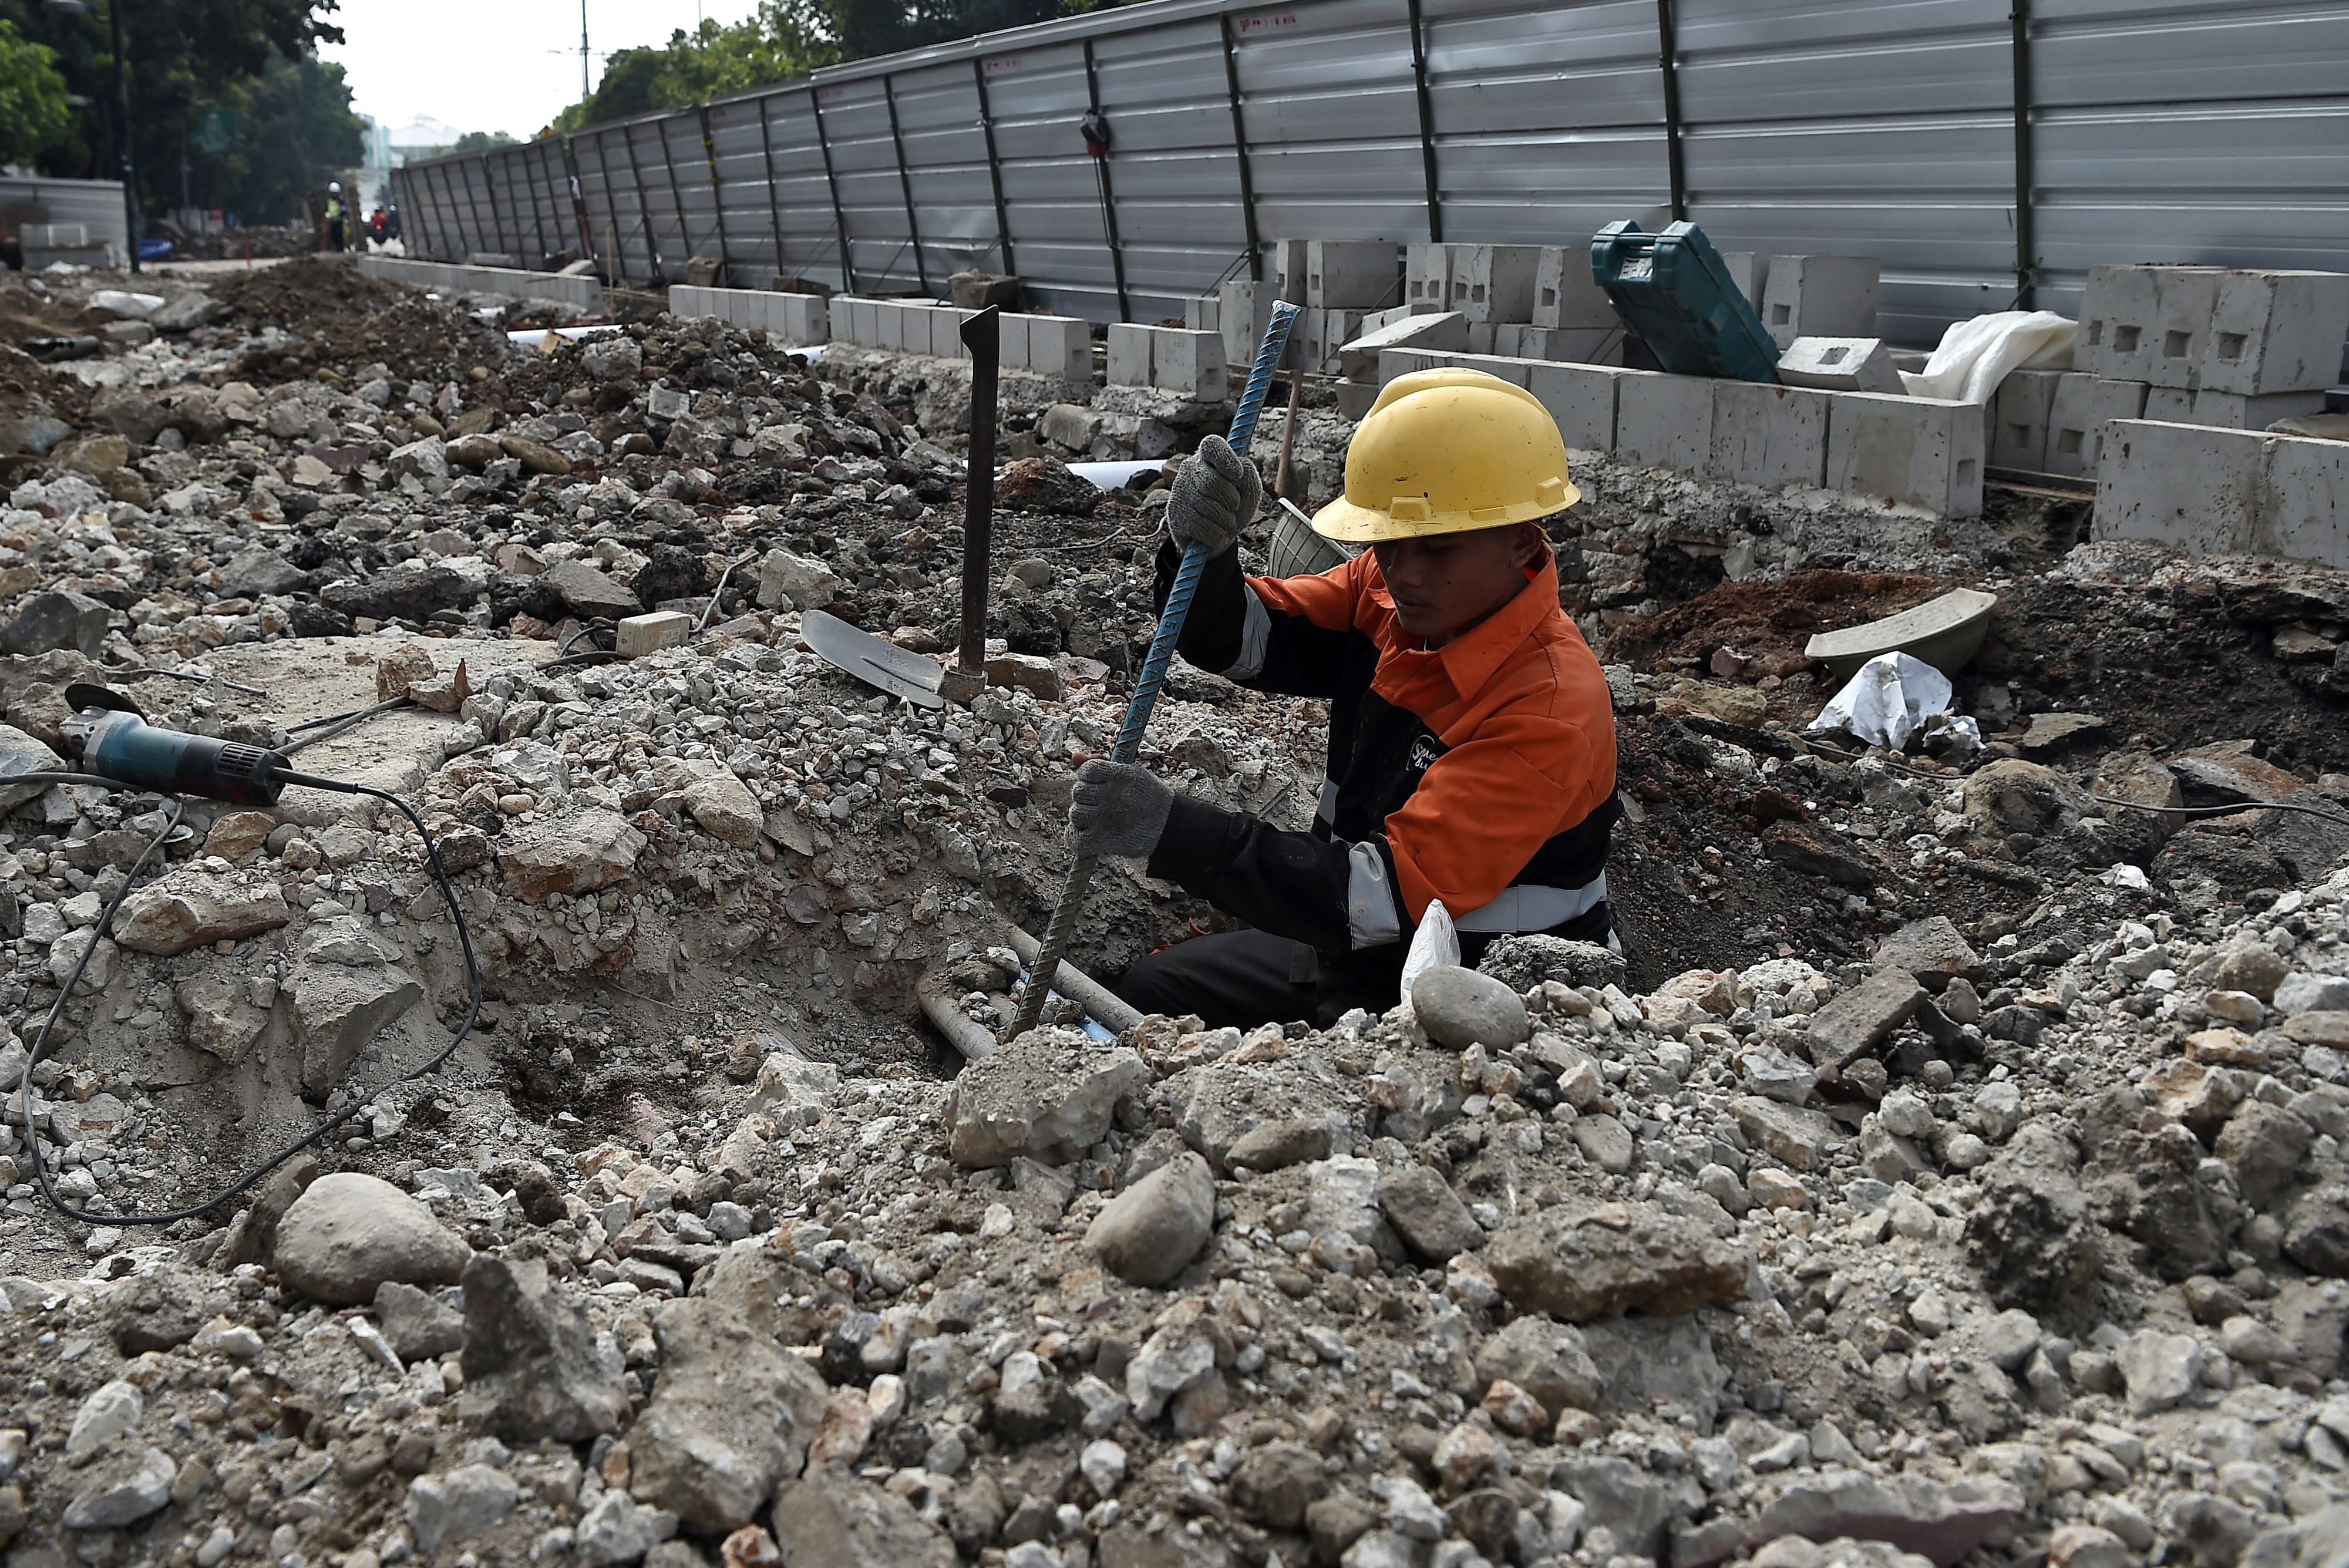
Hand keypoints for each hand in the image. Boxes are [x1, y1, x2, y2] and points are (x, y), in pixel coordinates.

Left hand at [1069, 759, 1173, 858]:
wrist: (1171, 827)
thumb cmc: (1149, 798)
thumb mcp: (1132, 774)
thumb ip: (1101, 764)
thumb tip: (1074, 757)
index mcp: (1121, 775)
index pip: (1086, 771)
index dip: (1088, 778)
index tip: (1099, 786)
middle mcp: (1113, 794)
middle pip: (1078, 792)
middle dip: (1086, 799)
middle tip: (1102, 805)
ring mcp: (1107, 817)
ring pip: (1075, 814)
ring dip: (1084, 819)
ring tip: (1101, 821)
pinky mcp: (1103, 839)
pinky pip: (1076, 838)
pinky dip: (1079, 839)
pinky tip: (1091, 837)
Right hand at [1166, 435, 1262, 556]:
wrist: (1215, 536)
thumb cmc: (1233, 507)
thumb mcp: (1248, 490)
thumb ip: (1249, 475)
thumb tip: (1239, 472)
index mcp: (1208, 457)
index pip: (1212, 445)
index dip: (1226, 459)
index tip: (1237, 475)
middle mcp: (1190, 469)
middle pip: (1212, 481)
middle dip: (1231, 500)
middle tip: (1234, 507)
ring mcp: (1179, 491)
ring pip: (1208, 507)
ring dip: (1226, 521)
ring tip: (1226, 523)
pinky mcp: (1174, 515)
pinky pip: (1202, 527)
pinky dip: (1217, 535)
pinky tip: (1216, 534)